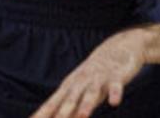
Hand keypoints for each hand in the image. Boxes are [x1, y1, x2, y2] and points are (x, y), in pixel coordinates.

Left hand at [31, 25, 159, 117]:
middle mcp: (81, 83)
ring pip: (91, 93)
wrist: (116, 48)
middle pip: (70, 100)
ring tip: (82, 117)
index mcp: (69, 88)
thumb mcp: (77, 90)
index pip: (52, 104)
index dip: (42, 114)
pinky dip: (115, 94)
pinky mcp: (116, 76)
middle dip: (62, 113)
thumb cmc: (91, 76)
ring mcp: (98, 79)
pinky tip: (114, 103)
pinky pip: (115, 86)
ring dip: (86, 105)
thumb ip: (63, 107)